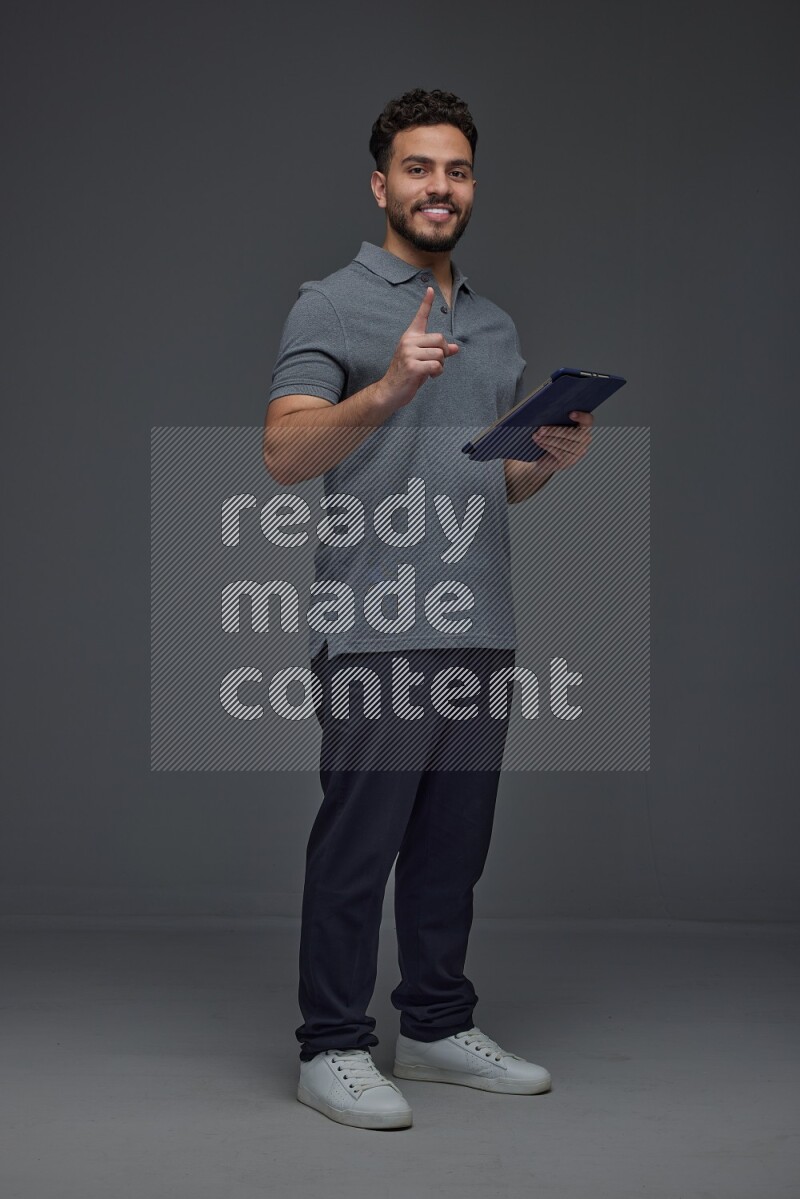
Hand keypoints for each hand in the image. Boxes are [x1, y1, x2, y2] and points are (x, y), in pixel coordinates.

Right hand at [378, 286, 459, 410]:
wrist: (389, 391)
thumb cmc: (407, 374)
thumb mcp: (422, 359)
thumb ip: (437, 351)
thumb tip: (456, 348)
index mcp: (410, 337)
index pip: (420, 317)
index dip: (426, 303)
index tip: (430, 289)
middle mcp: (408, 341)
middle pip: (440, 339)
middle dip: (443, 352)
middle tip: (436, 362)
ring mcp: (409, 354)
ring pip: (440, 353)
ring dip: (441, 365)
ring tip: (431, 371)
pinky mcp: (413, 367)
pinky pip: (437, 366)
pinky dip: (437, 373)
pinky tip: (429, 376)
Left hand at [532, 410, 592, 470]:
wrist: (545, 459)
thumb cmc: (552, 438)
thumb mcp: (556, 426)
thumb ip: (558, 419)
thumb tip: (551, 413)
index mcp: (584, 428)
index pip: (588, 420)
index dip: (581, 417)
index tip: (570, 414)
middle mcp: (584, 441)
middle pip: (572, 434)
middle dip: (554, 431)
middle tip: (541, 429)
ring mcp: (578, 452)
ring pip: (563, 443)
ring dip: (548, 438)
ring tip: (537, 435)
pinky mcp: (568, 461)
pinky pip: (558, 452)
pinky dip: (547, 446)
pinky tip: (539, 442)